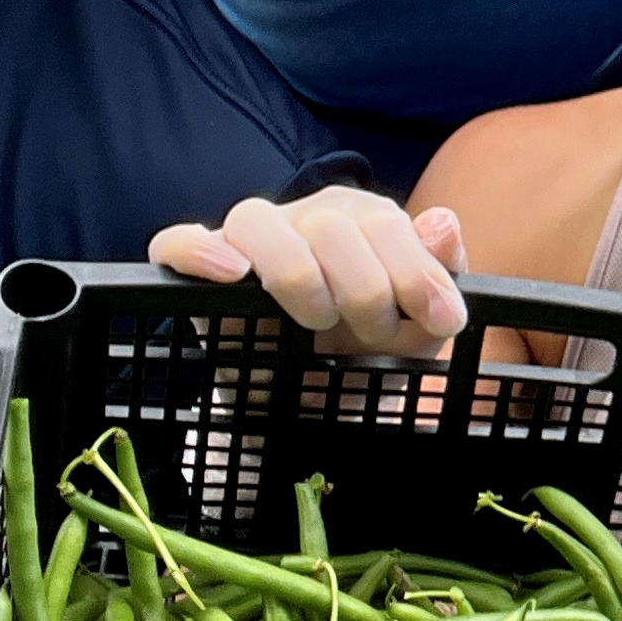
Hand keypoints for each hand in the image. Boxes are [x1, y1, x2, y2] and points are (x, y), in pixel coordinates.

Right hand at [151, 191, 466, 356]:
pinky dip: (199, 251)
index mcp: (358, 218)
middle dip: (365, 288)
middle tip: (375, 336)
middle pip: (328, 225)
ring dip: (298, 276)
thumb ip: (441, 271)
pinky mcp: (197, 275)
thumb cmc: (369, 348)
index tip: (443, 322)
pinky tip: (231, 273)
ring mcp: (247, 242)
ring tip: (319, 322)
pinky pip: (179, 244)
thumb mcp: (419, 322)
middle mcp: (301, 218)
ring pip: (257, 223)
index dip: (416, 273)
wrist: (317, 402)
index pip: (385, 222)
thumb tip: (442, 224)